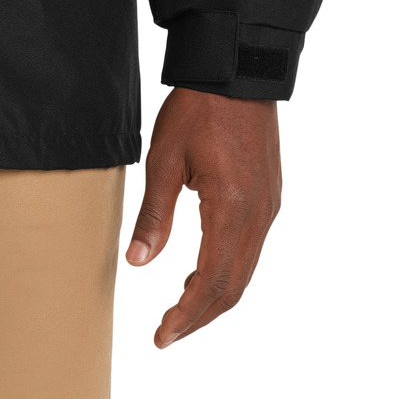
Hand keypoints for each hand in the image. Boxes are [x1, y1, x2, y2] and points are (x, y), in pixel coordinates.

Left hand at [126, 87, 280, 346]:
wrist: (237, 71)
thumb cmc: (197, 108)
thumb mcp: (164, 158)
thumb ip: (154, 215)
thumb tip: (138, 261)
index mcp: (231, 210)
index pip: (211, 282)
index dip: (187, 316)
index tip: (162, 336)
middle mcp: (258, 216)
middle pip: (232, 287)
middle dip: (200, 316)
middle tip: (167, 332)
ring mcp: (269, 208)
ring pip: (245, 272)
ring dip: (215, 296)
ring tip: (181, 309)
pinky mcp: (270, 197)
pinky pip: (252, 250)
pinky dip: (228, 272)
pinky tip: (203, 270)